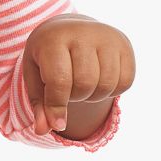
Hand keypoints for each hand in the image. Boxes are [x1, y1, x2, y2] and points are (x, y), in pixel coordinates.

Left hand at [21, 14, 134, 135]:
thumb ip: (39, 105)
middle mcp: (83, 32)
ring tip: (83, 85)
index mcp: (54, 38)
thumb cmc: (47, 58)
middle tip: (69, 90)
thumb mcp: (35, 78)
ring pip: (106, 85)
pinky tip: (99, 81)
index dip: (58, 107)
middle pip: (85, 84)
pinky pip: (125, 82)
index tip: (58, 124)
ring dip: (94, 96)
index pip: (60, 80)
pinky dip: (112, 91)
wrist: (67, 29)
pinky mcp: (124, 44)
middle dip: (76, 98)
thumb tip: (42, 131)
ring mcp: (107, 36)